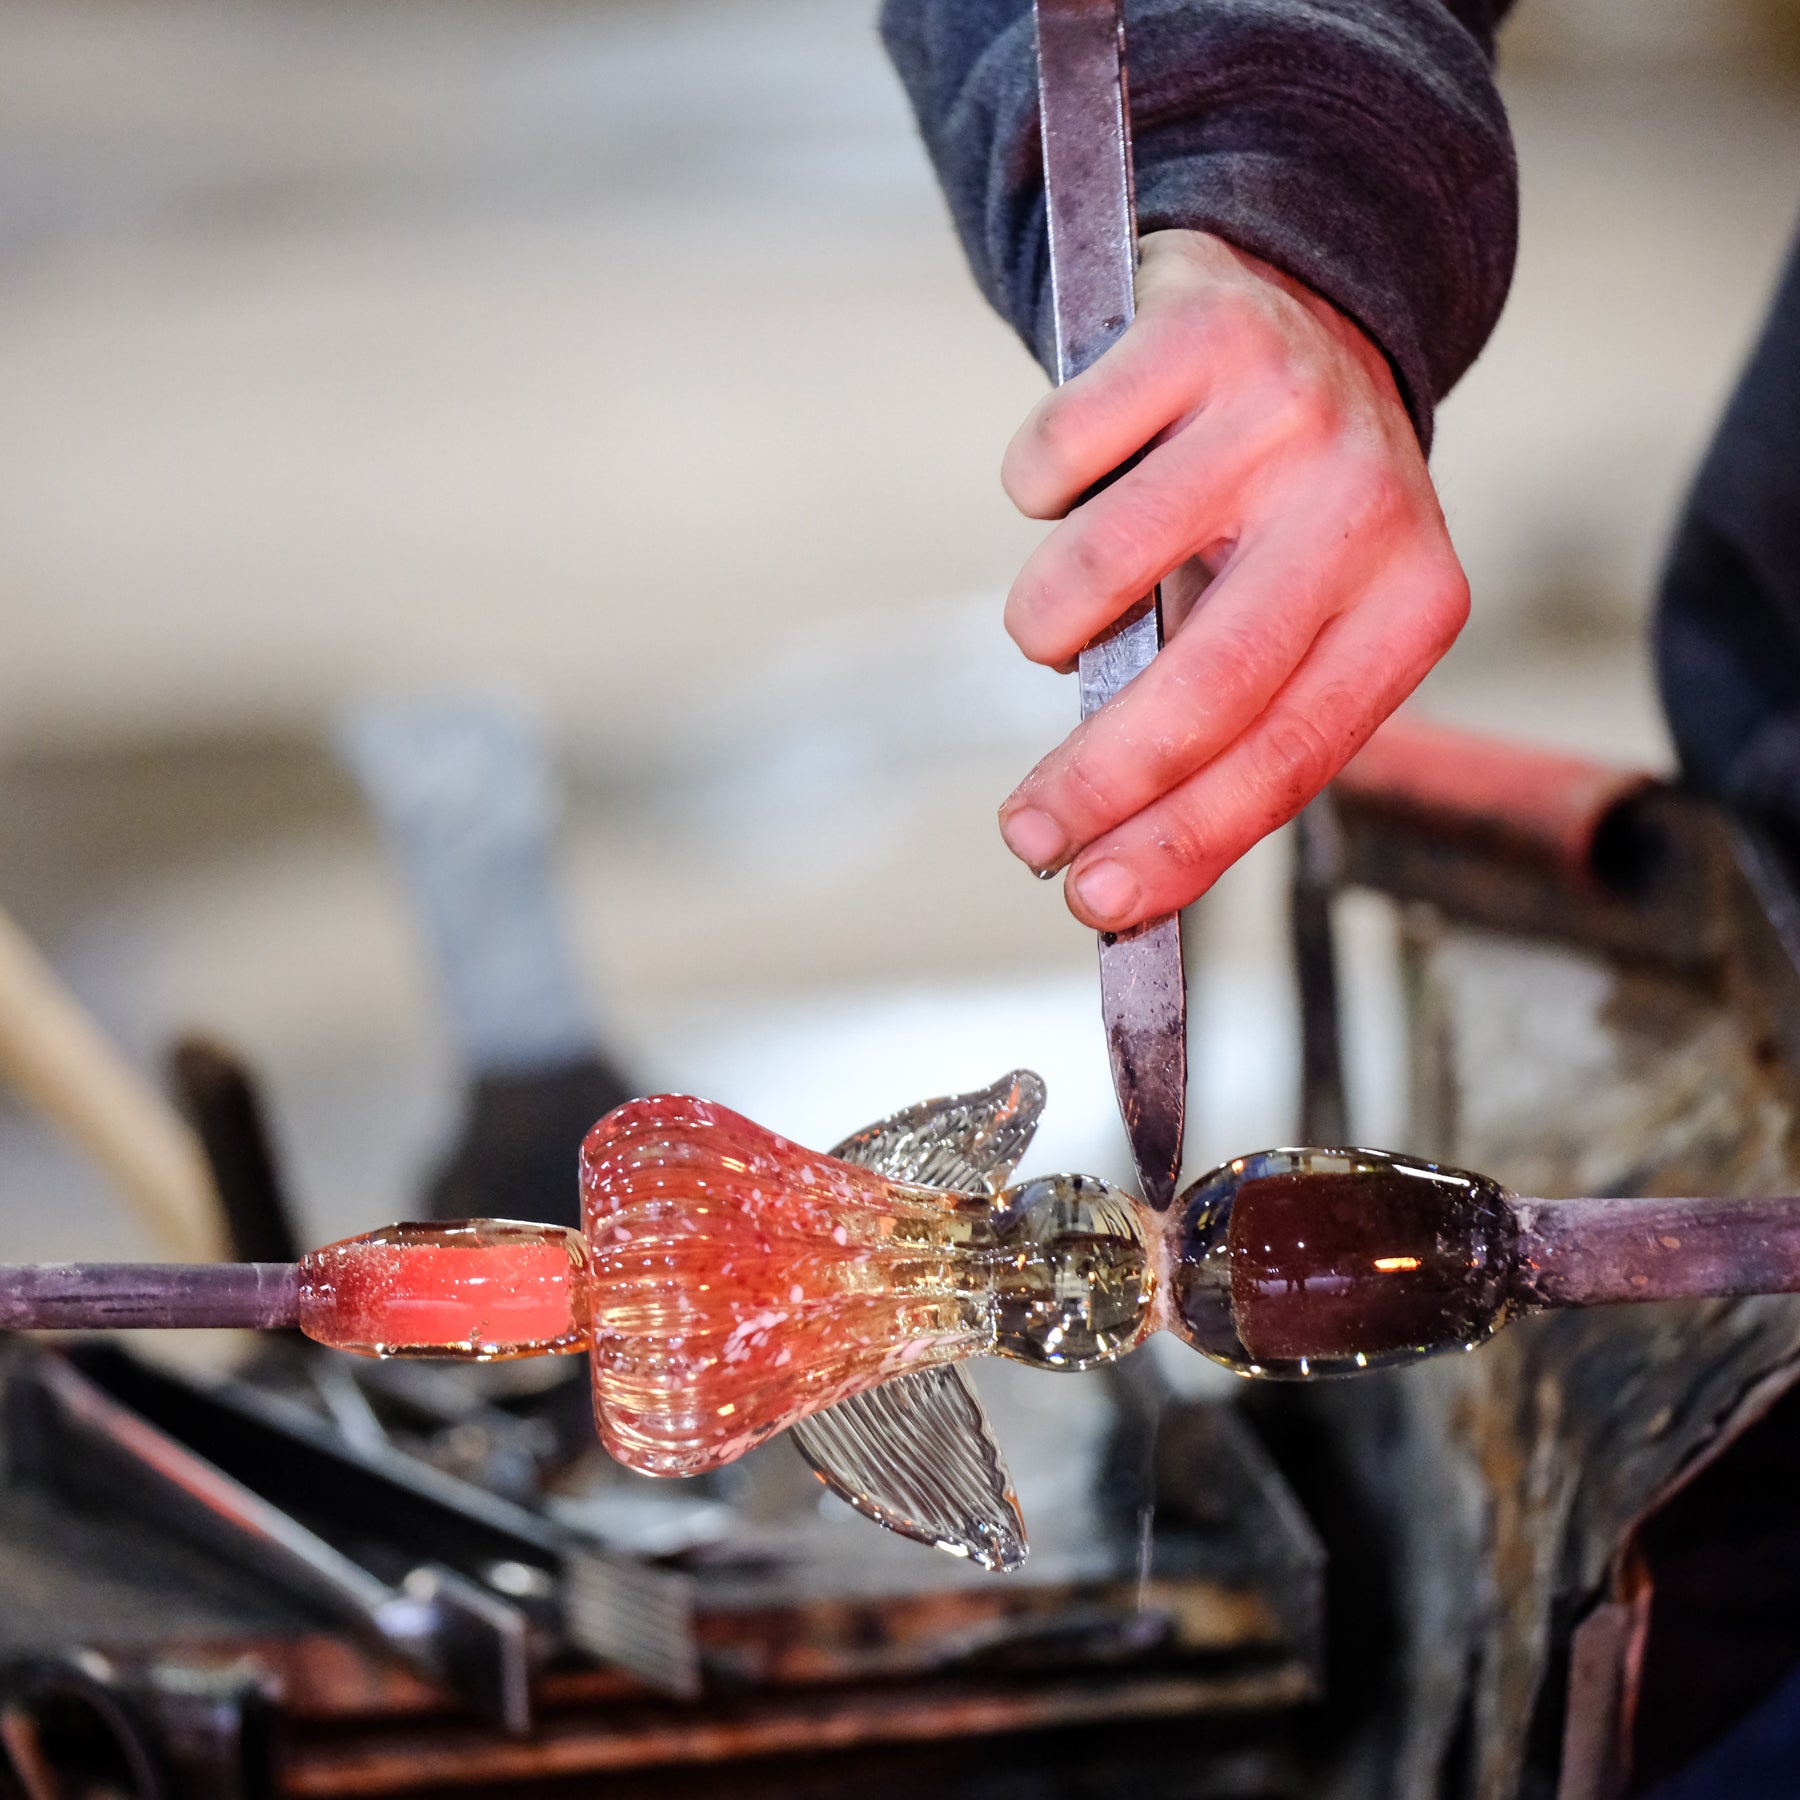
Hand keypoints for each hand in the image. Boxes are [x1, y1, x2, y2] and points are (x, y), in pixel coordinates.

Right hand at [995, 229, 1469, 929]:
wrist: (1303, 315)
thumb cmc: (1282, 517)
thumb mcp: (1301, 624)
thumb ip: (1232, 733)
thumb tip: (1114, 875)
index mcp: (1412, 602)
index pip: (1293, 755)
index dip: (1186, 841)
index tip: (1096, 900)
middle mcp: (1365, 502)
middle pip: (1206, 687)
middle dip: (1097, 782)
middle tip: (1025, 833)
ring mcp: (1284, 411)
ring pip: (1099, 572)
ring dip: (1045, 626)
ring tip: (1059, 618)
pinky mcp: (1197, 333)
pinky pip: (1050, 463)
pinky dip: (1034, 493)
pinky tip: (1077, 480)